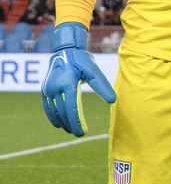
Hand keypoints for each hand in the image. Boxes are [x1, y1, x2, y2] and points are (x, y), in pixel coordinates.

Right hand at [40, 22, 114, 136]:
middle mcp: (55, 88)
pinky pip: (47, 106)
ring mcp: (48, 89)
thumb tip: (112, 101)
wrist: (65, 49)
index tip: (82, 132)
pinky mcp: (45, 89)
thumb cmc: (82, 60)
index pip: (72, 108)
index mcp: (67, 84)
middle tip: (79, 134)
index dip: (76, 122)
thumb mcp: (94, 71)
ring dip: (62, 122)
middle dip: (70, 125)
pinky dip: (52, 116)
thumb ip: (102, 86)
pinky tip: (58, 123)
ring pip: (54, 111)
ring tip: (70, 130)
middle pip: (63, 112)